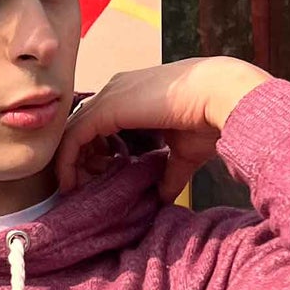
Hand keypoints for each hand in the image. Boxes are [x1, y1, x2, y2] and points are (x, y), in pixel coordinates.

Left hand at [53, 57, 270, 202]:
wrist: (221, 95)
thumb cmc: (208, 119)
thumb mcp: (183, 153)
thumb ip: (168, 173)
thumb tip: (162, 199)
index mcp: (132, 96)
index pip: (98, 124)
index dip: (93, 155)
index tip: (99, 181)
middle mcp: (116, 91)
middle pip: (81, 127)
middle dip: (79, 161)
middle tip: (85, 188)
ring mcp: (110, 96)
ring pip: (72, 131)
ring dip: (71, 163)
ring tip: (77, 188)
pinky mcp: (107, 107)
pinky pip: (73, 136)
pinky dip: (67, 161)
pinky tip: (72, 183)